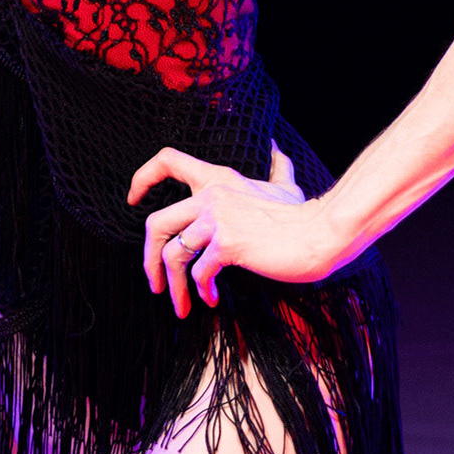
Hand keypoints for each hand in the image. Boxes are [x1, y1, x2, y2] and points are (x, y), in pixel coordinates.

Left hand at [126, 140, 337, 317]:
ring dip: (173, 286)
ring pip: (172, 254)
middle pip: (156, 223)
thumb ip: (277, 167)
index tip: (133, 200)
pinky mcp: (228, 243)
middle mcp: (212, 194)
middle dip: (148, 259)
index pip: (168, 160)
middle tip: (155, 284)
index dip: (143, 178)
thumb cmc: (303, 216)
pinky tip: (212, 298)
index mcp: (218, 178)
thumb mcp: (286, 186)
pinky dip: (201, 290)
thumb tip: (276, 148)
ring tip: (182, 305)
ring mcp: (218, 218)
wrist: (320, 234)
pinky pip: (199, 271)